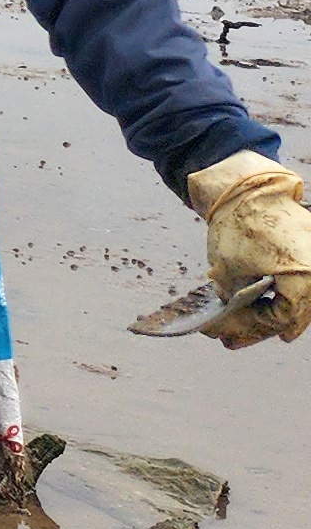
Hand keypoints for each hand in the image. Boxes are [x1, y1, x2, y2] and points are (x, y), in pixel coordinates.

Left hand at [190, 152, 310, 347]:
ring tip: (248, 326)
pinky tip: (269, 305)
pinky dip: (284, 294)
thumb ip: (235, 304)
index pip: (281, 319)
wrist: (248, 188)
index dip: (252, 328)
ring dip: (275, 313)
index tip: (226, 335)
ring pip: (301, 300)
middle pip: (294, 313)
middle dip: (261, 327)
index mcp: (302, 281)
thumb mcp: (228, 274)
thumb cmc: (237, 229)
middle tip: (232, 340)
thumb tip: (228, 327)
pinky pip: (302, 281)